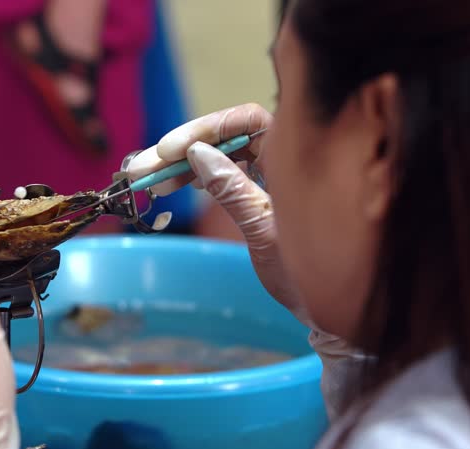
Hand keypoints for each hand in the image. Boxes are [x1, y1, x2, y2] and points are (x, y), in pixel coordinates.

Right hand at [127, 103, 302, 312]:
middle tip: (142, 168)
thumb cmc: (310, 269)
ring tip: (146, 180)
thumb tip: (197, 153)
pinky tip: (172, 185)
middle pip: (227, 138)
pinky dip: (196, 178)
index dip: (205, 129)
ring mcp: (271, 176)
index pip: (247, 121)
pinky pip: (225, 175)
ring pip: (220, 156)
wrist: (327, 307)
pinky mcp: (260, 194)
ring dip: (182, 166)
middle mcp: (284, 159)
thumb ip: (233, 189)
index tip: (171, 150)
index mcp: (296, 158)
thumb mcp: (265, 229)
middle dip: (182, 150)